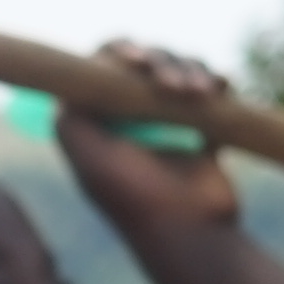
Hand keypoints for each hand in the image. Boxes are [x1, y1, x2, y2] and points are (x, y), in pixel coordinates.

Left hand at [65, 41, 243, 228]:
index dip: (118, 54)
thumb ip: (70, 118)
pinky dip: (214, 80)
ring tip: (198, 94)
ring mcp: (167, 120)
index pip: (104, 68)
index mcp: (100, 123)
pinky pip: (210, 85)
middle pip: (146, 61)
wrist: (187, 229)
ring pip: (180, 68)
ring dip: (190, 71)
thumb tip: (66, 80)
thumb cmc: (133, 196)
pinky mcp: (202, 125)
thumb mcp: (89, 158)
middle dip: (161, 62)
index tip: (135, 62)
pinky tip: (217, 89)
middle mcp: (130, 119)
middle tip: (169, 87)